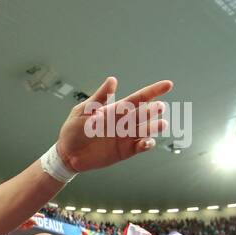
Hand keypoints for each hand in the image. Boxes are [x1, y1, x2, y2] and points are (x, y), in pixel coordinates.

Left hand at [54, 76, 172, 173]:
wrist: (67, 154)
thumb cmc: (73, 130)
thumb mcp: (83, 111)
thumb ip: (99, 98)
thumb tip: (112, 80)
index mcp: (116, 110)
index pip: (138, 98)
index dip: (153, 91)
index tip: (168, 85)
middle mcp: (124, 122)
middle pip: (144, 114)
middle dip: (153, 110)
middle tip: (158, 107)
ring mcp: (125, 137)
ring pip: (145, 130)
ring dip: (154, 127)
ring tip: (161, 124)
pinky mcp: (124, 151)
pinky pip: (139, 147)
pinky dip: (146, 144)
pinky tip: (147, 141)